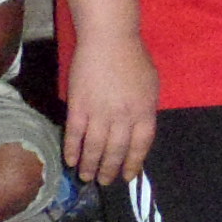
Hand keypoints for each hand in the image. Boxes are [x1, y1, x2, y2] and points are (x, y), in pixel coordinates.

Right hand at [64, 30, 159, 184]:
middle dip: (110, 169)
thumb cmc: (133, 59)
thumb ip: (145, 109)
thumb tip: (138, 130)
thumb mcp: (151, 85)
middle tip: (104, 181)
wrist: (109, 40)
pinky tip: (69, 160)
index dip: (134, 162)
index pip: (141, 145)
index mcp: (145, 110)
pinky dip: (72, 149)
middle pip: (116, 150)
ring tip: (85, 177)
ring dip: (89, 165)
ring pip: (95, 147)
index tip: (128, 176)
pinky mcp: (78, 106)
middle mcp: (123, 116)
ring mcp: (100, 112)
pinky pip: (74, 134)